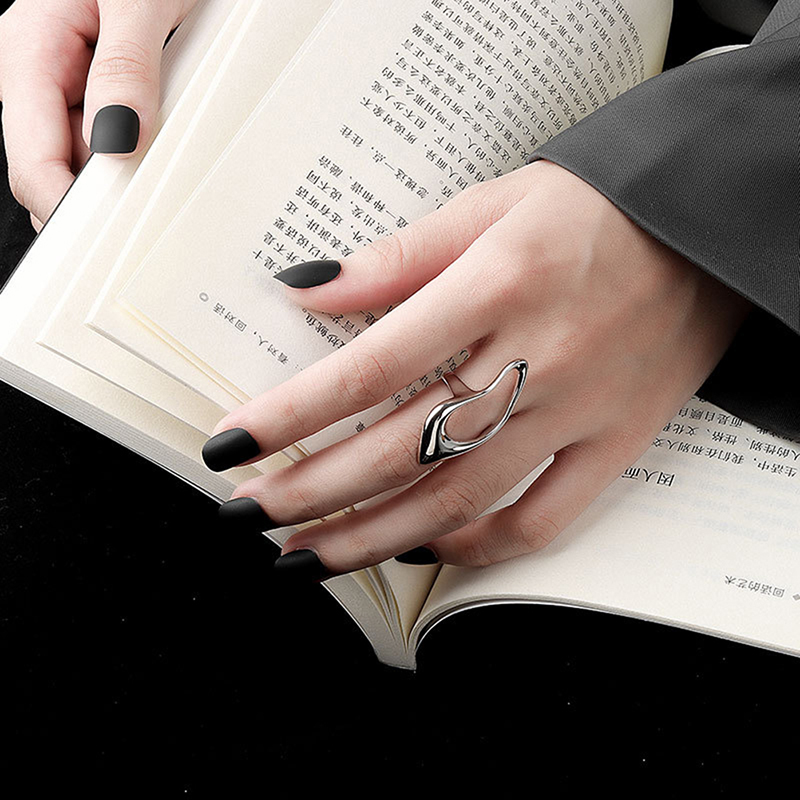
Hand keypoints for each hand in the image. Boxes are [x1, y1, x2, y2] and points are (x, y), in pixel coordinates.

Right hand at [0, 0, 196, 230]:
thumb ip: (125, 65)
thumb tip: (117, 141)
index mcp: (32, 44)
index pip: (30, 153)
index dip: (60, 204)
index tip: (98, 239)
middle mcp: (50, 67)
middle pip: (57, 163)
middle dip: (91, 200)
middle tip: (138, 231)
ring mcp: (82, 77)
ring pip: (90, 152)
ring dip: (122, 179)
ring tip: (161, 192)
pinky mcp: (115, 80)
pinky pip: (121, 131)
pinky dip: (142, 154)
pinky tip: (168, 159)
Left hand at [203, 159, 753, 582]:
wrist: (705, 230)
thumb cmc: (595, 210)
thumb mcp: (492, 204)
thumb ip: (397, 255)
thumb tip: (307, 290)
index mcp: (497, 286)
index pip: (371, 368)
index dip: (292, 415)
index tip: (233, 444)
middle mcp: (536, 359)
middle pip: (403, 448)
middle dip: (312, 490)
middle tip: (249, 512)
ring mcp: (579, 413)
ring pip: (460, 500)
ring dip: (372, 538)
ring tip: (305, 558)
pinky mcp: (614, 446)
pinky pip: (542, 520)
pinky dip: (476, 546)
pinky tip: (423, 550)